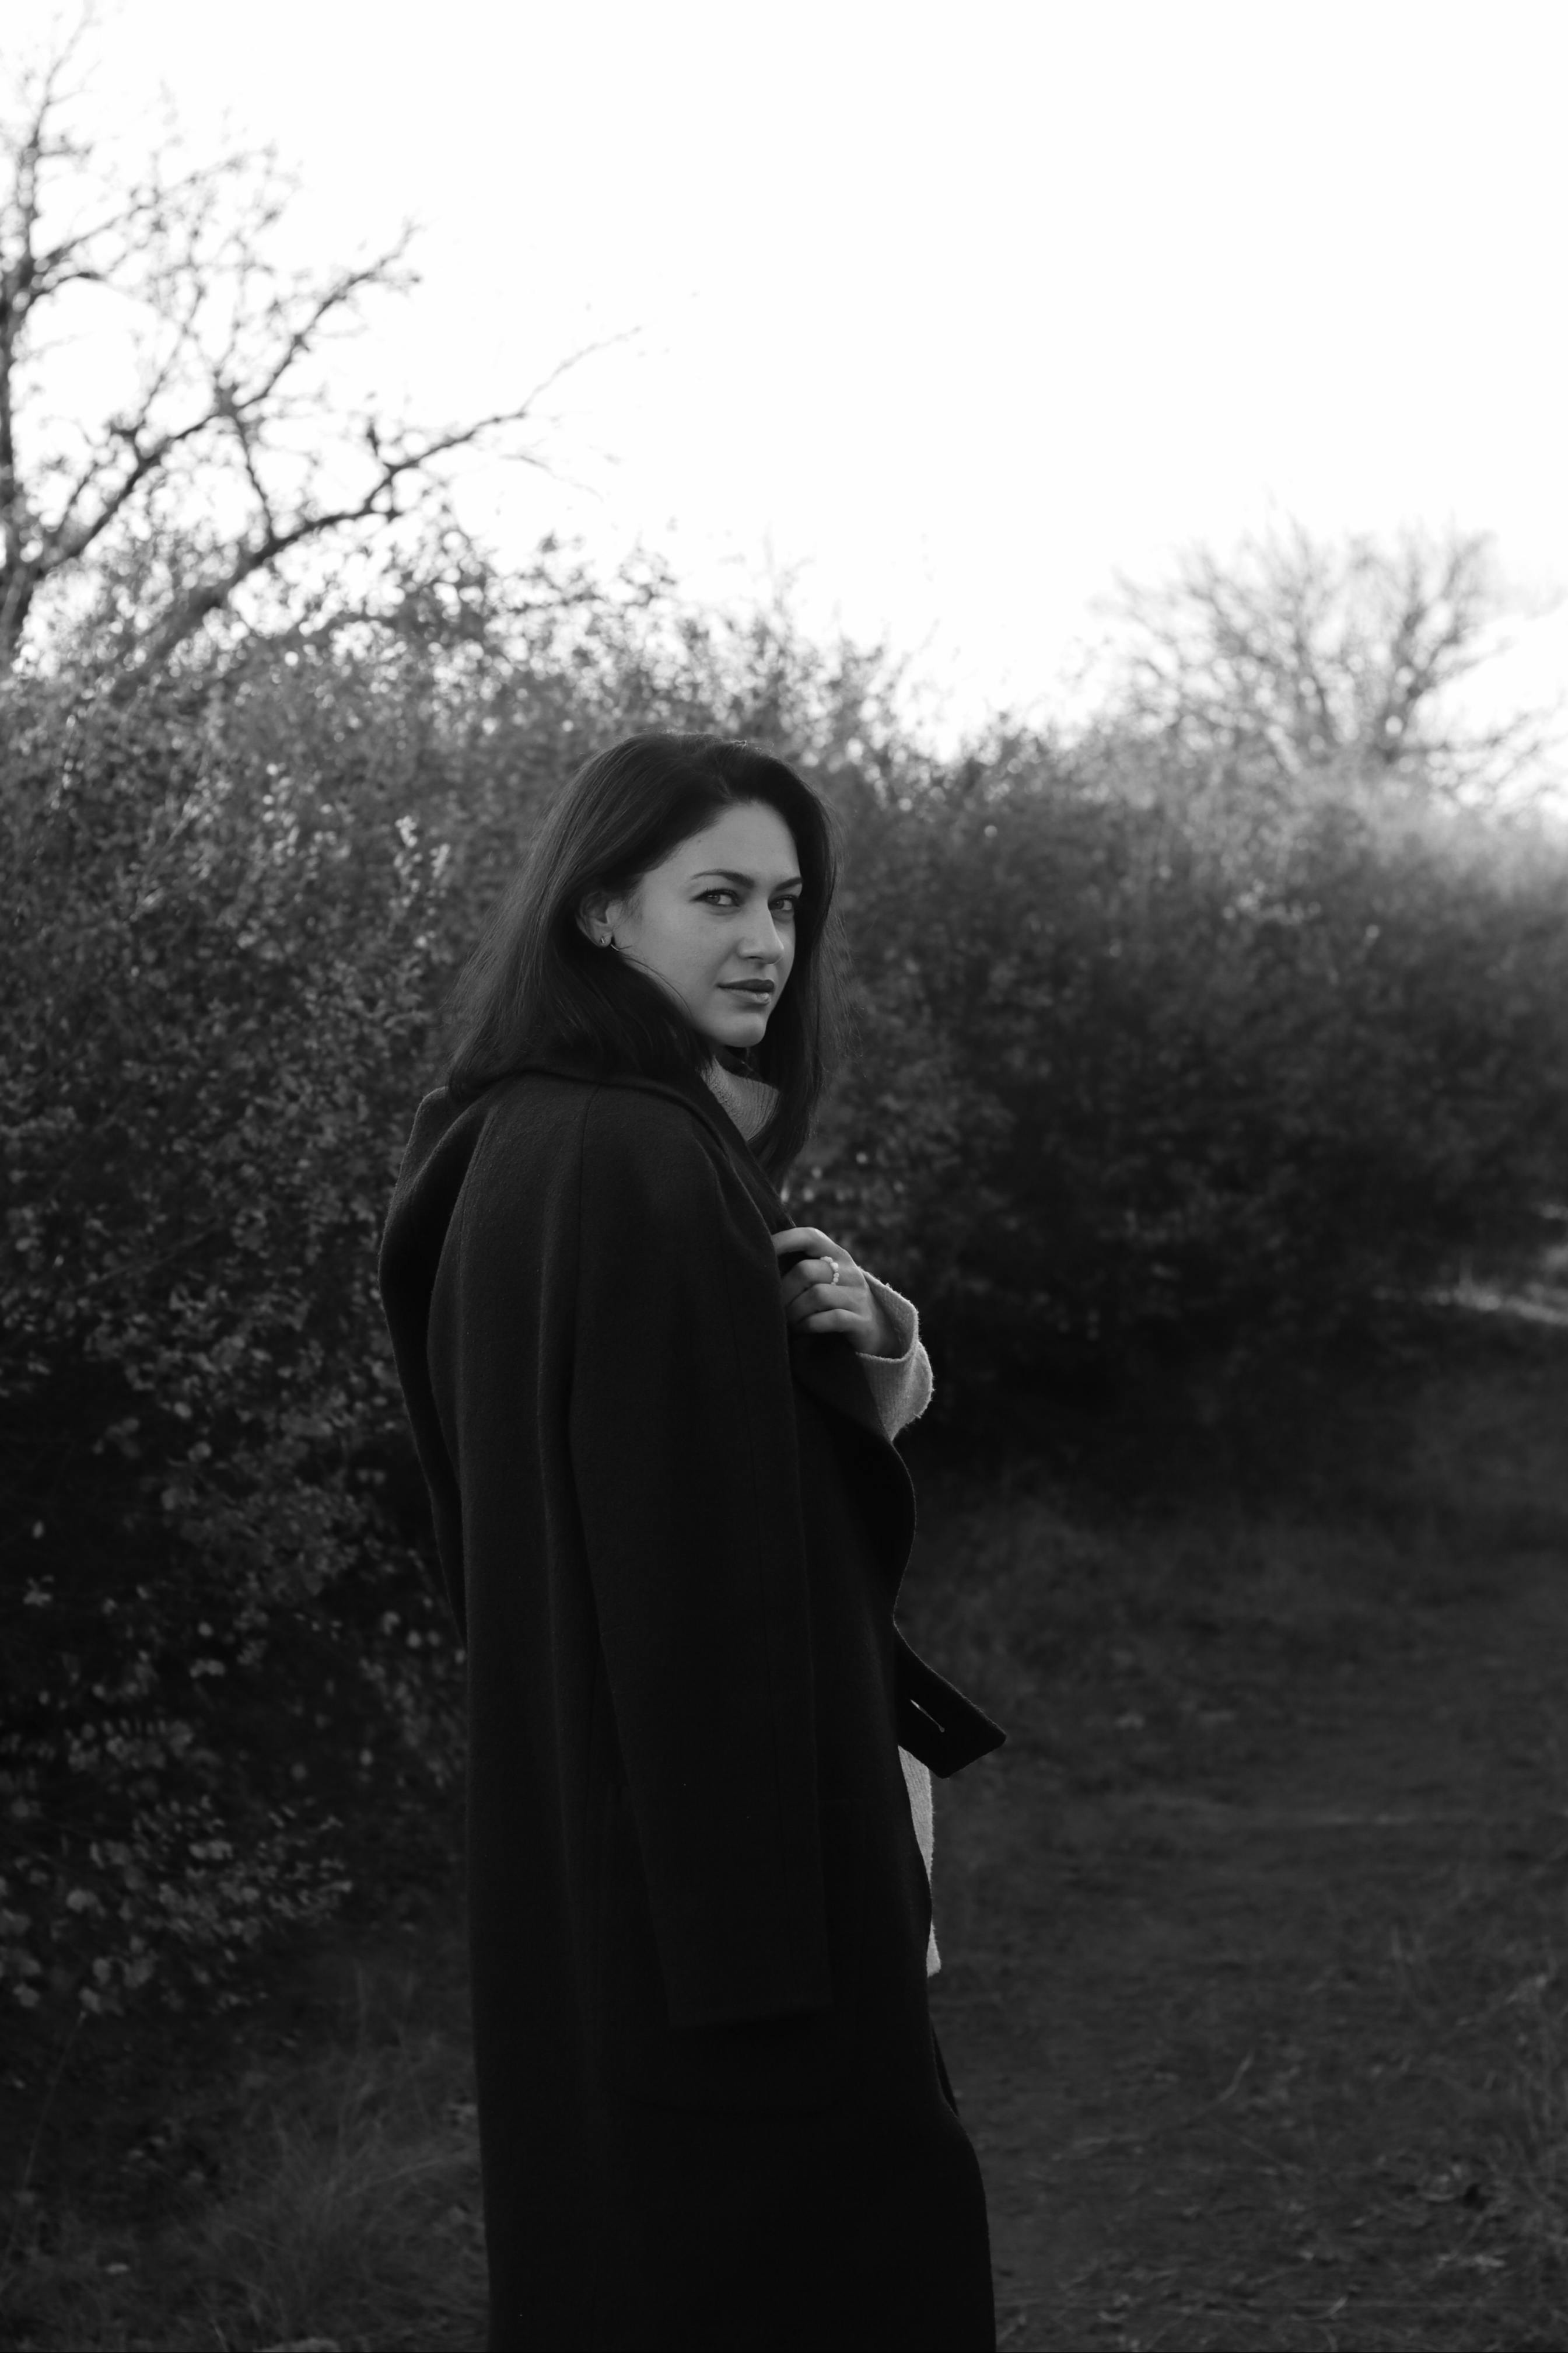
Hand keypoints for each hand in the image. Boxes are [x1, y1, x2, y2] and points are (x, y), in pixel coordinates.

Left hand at [772, 1226, 893, 1355]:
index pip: (810, 1237)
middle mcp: (849, 1271)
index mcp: (837, 1255)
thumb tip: (759, 1264)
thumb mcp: (824, 1279)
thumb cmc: (836, 1303)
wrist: (876, 1331)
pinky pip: (830, 1319)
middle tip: (776, 1307)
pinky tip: (804, 1328)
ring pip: (816, 1295)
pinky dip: (810, 1325)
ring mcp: (858, 1296)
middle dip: (783, 1292)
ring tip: (790, 1321)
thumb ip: (800, 1268)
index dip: (784, 1240)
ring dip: (794, 1312)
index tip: (762, 1250)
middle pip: (805, 1271)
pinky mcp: (862, 1320)